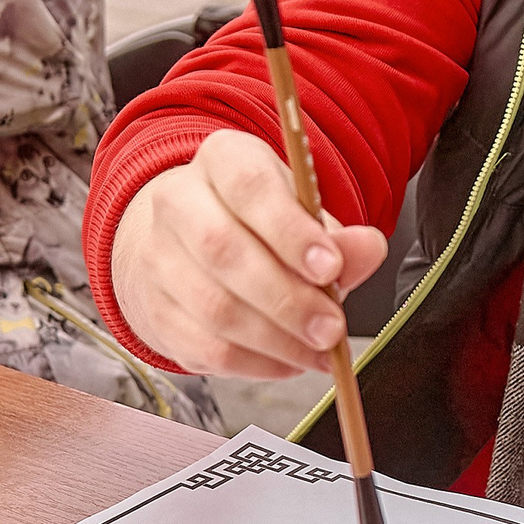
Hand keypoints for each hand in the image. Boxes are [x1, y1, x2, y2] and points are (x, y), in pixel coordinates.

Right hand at [110, 129, 390, 377]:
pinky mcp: (156, 312)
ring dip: (276, 339)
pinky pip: (206, 347)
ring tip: (318, 350)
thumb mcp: (305, 216)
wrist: (189, 246)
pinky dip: (256, 363)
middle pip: (222, 250)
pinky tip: (290, 361)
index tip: (329, 267)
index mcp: (221, 160)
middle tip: (331, 327)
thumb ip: (341, 238)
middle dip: (287, 298)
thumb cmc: (259, 226)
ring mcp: (158, 258)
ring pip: (214, 307)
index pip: (248, 185)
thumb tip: (368, 250)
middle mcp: (178, 202)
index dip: (290, 230)